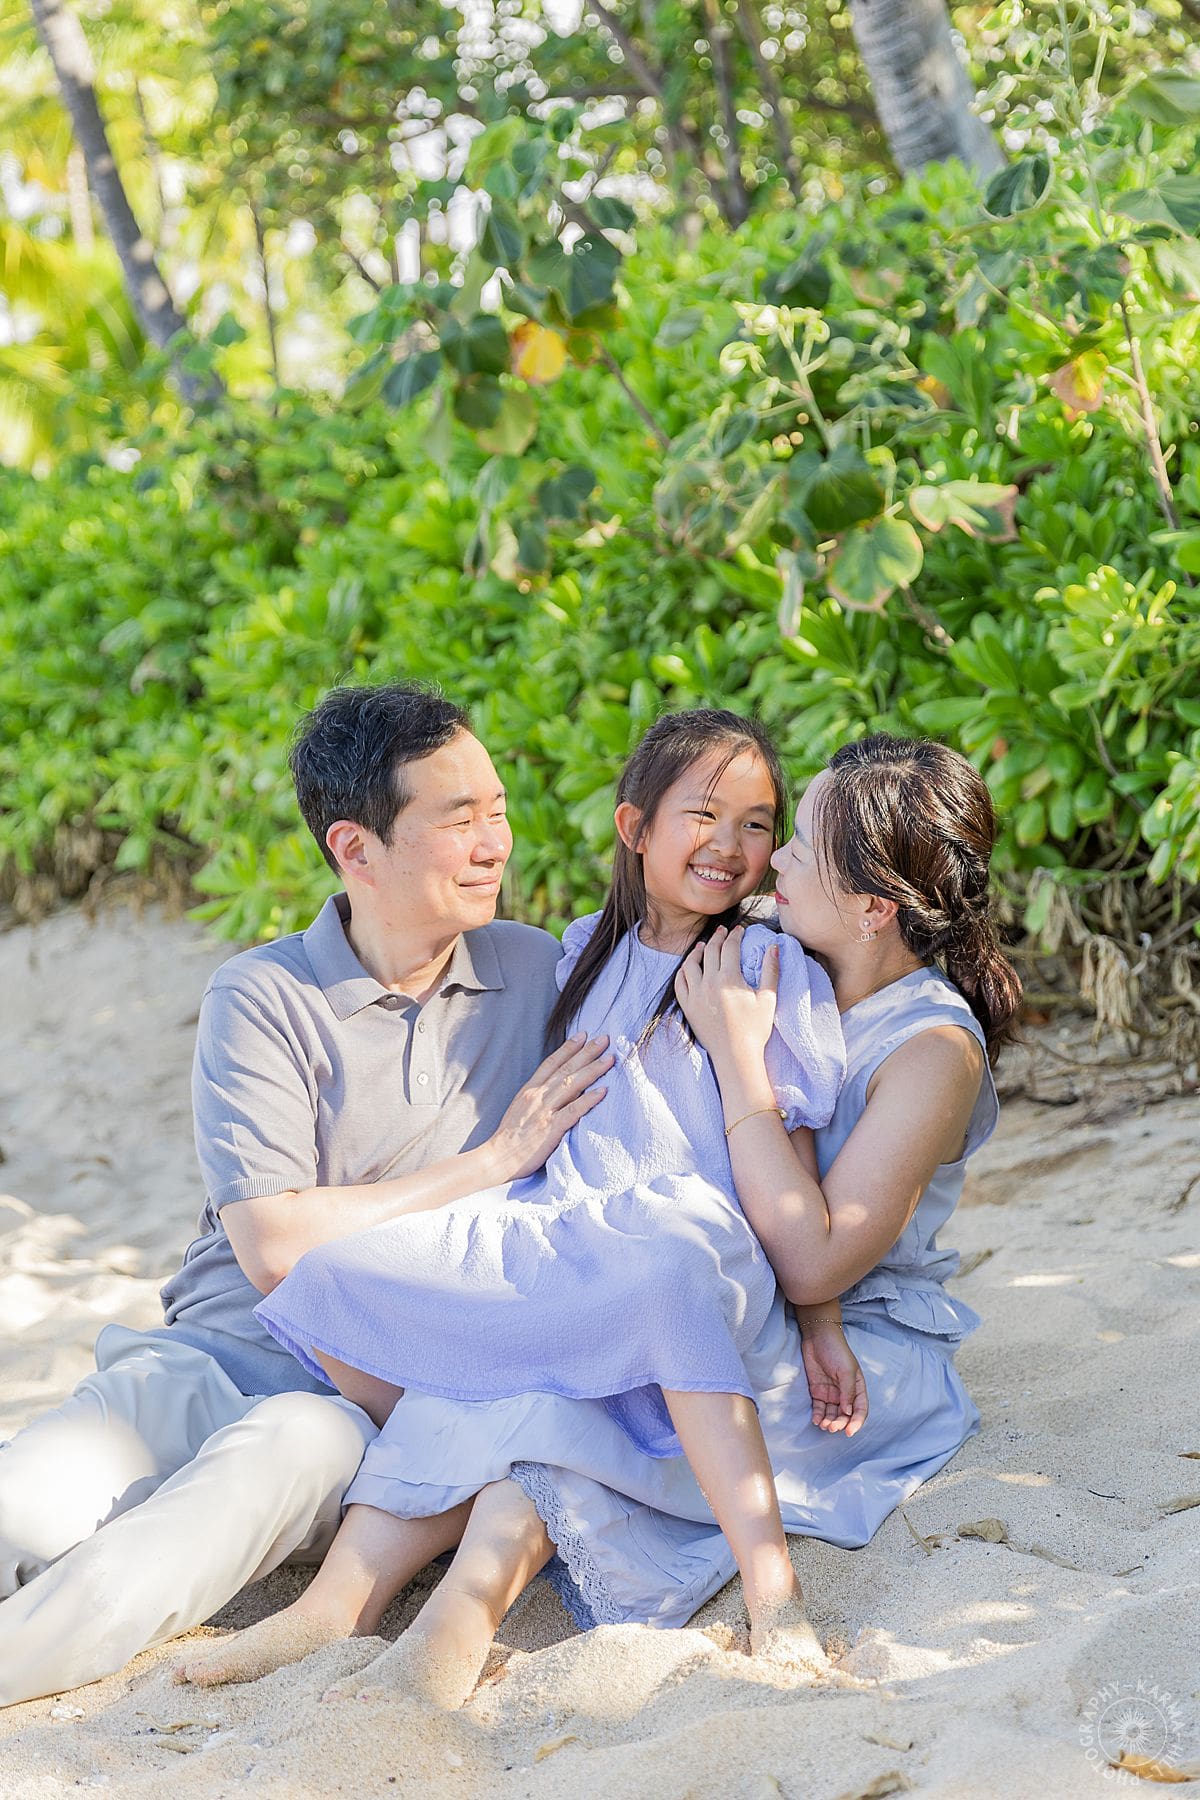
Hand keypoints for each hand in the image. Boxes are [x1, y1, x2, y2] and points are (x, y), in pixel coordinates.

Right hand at [488, 1033, 613, 1181]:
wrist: (496, 1159)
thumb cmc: (508, 1138)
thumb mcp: (519, 1108)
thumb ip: (536, 1096)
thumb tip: (554, 1087)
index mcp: (529, 1090)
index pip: (551, 1063)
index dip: (568, 1048)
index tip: (583, 1034)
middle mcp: (537, 1096)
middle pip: (566, 1069)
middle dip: (587, 1052)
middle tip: (604, 1038)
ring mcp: (544, 1112)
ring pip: (572, 1084)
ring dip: (592, 1070)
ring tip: (609, 1059)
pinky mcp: (551, 1129)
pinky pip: (573, 1111)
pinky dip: (588, 1100)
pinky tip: (603, 1091)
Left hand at [674, 925, 776, 1070]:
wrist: (736, 1055)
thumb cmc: (755, 1029)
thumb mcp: (768, 998)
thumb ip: (771, 970)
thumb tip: (774, 946)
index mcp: (729, 978)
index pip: (730, 947)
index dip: (735, 936)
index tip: (739, 931)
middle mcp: (709, 983)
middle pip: (710, 951)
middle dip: (717, 938)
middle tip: (722, 931)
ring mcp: (695, 995)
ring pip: (690, 964)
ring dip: (697, 951)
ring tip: (703, 946)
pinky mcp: (687, 1006)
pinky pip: (679, 983)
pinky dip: (683, 971)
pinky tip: (688, 967)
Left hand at [799, 1319, 867, 1436]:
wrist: (817, 1337)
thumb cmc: (836, 1350)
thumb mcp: (846, 1370)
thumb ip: (848, 1391)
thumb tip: (848, 1411)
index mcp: (857, 1388)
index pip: (860, 1410)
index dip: (856, 1422)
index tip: (850, 1432)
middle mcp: (845, 1393)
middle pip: (845, 1415)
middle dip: (840, 1423)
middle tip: (832, 1427)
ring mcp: (831, 1393)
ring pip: (832, 1414)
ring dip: (829, 1422)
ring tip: (823, 1425)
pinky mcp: (817, 1392)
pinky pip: (819, 1408)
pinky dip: (818, 1416)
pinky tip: (816, 1420)